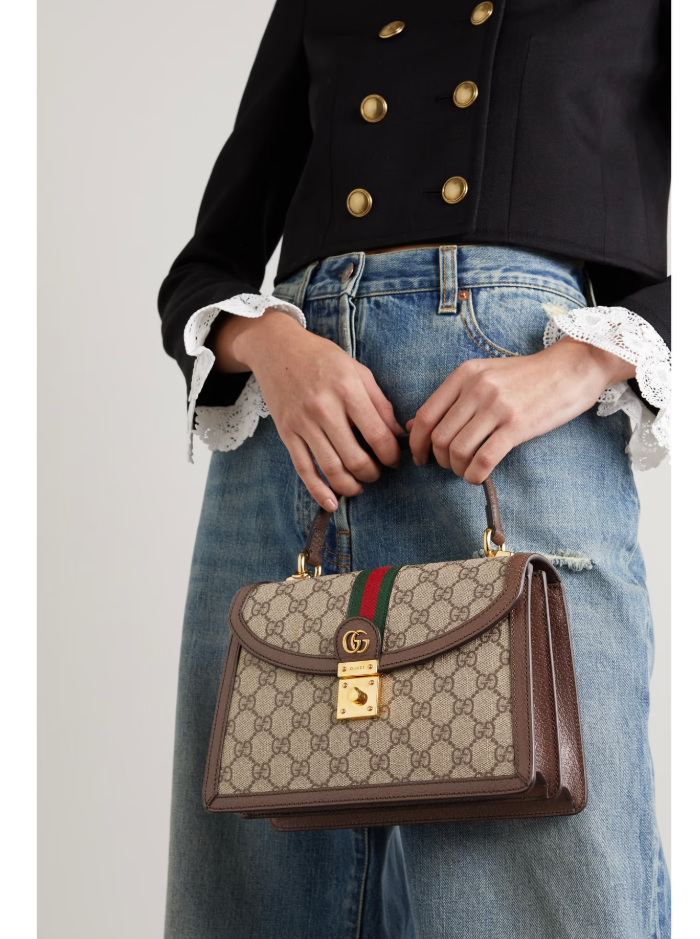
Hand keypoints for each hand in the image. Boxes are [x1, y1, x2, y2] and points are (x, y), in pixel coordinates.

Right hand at [214, 310, 402, 509]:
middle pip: (355, 458)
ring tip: (360, 485)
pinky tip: (331, 503)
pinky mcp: (287, 434)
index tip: (394, 459)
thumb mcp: (358, 370)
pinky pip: (303, 469)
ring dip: (351, 485)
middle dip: (373, 473)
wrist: (277, 349)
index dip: (391, 455)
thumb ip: (379, 403)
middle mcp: (324, 408)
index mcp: (347, 389)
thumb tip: (396, 435)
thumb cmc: (322, 358)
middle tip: (377, 472)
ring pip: (331, 468)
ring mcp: (303, 423)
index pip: (377, 435)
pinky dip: (318, 491)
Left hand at [407, 337, 635, 483]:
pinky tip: (477, 476)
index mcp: (464, 374)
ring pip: (458, 450)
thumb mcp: (483, 376)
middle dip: (439, 460)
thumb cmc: (526, 377)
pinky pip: (484, 459)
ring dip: (457, 469)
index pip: (426, 415)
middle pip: (439, 437)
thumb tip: (414, 427)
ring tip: (466, 469)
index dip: (417, 443)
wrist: (570, 368)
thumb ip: (450, 400)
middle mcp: (477, 388)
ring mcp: (497, 407)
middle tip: (449, 465)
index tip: (420, 457)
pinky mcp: (517, 425)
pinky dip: (474, 475)